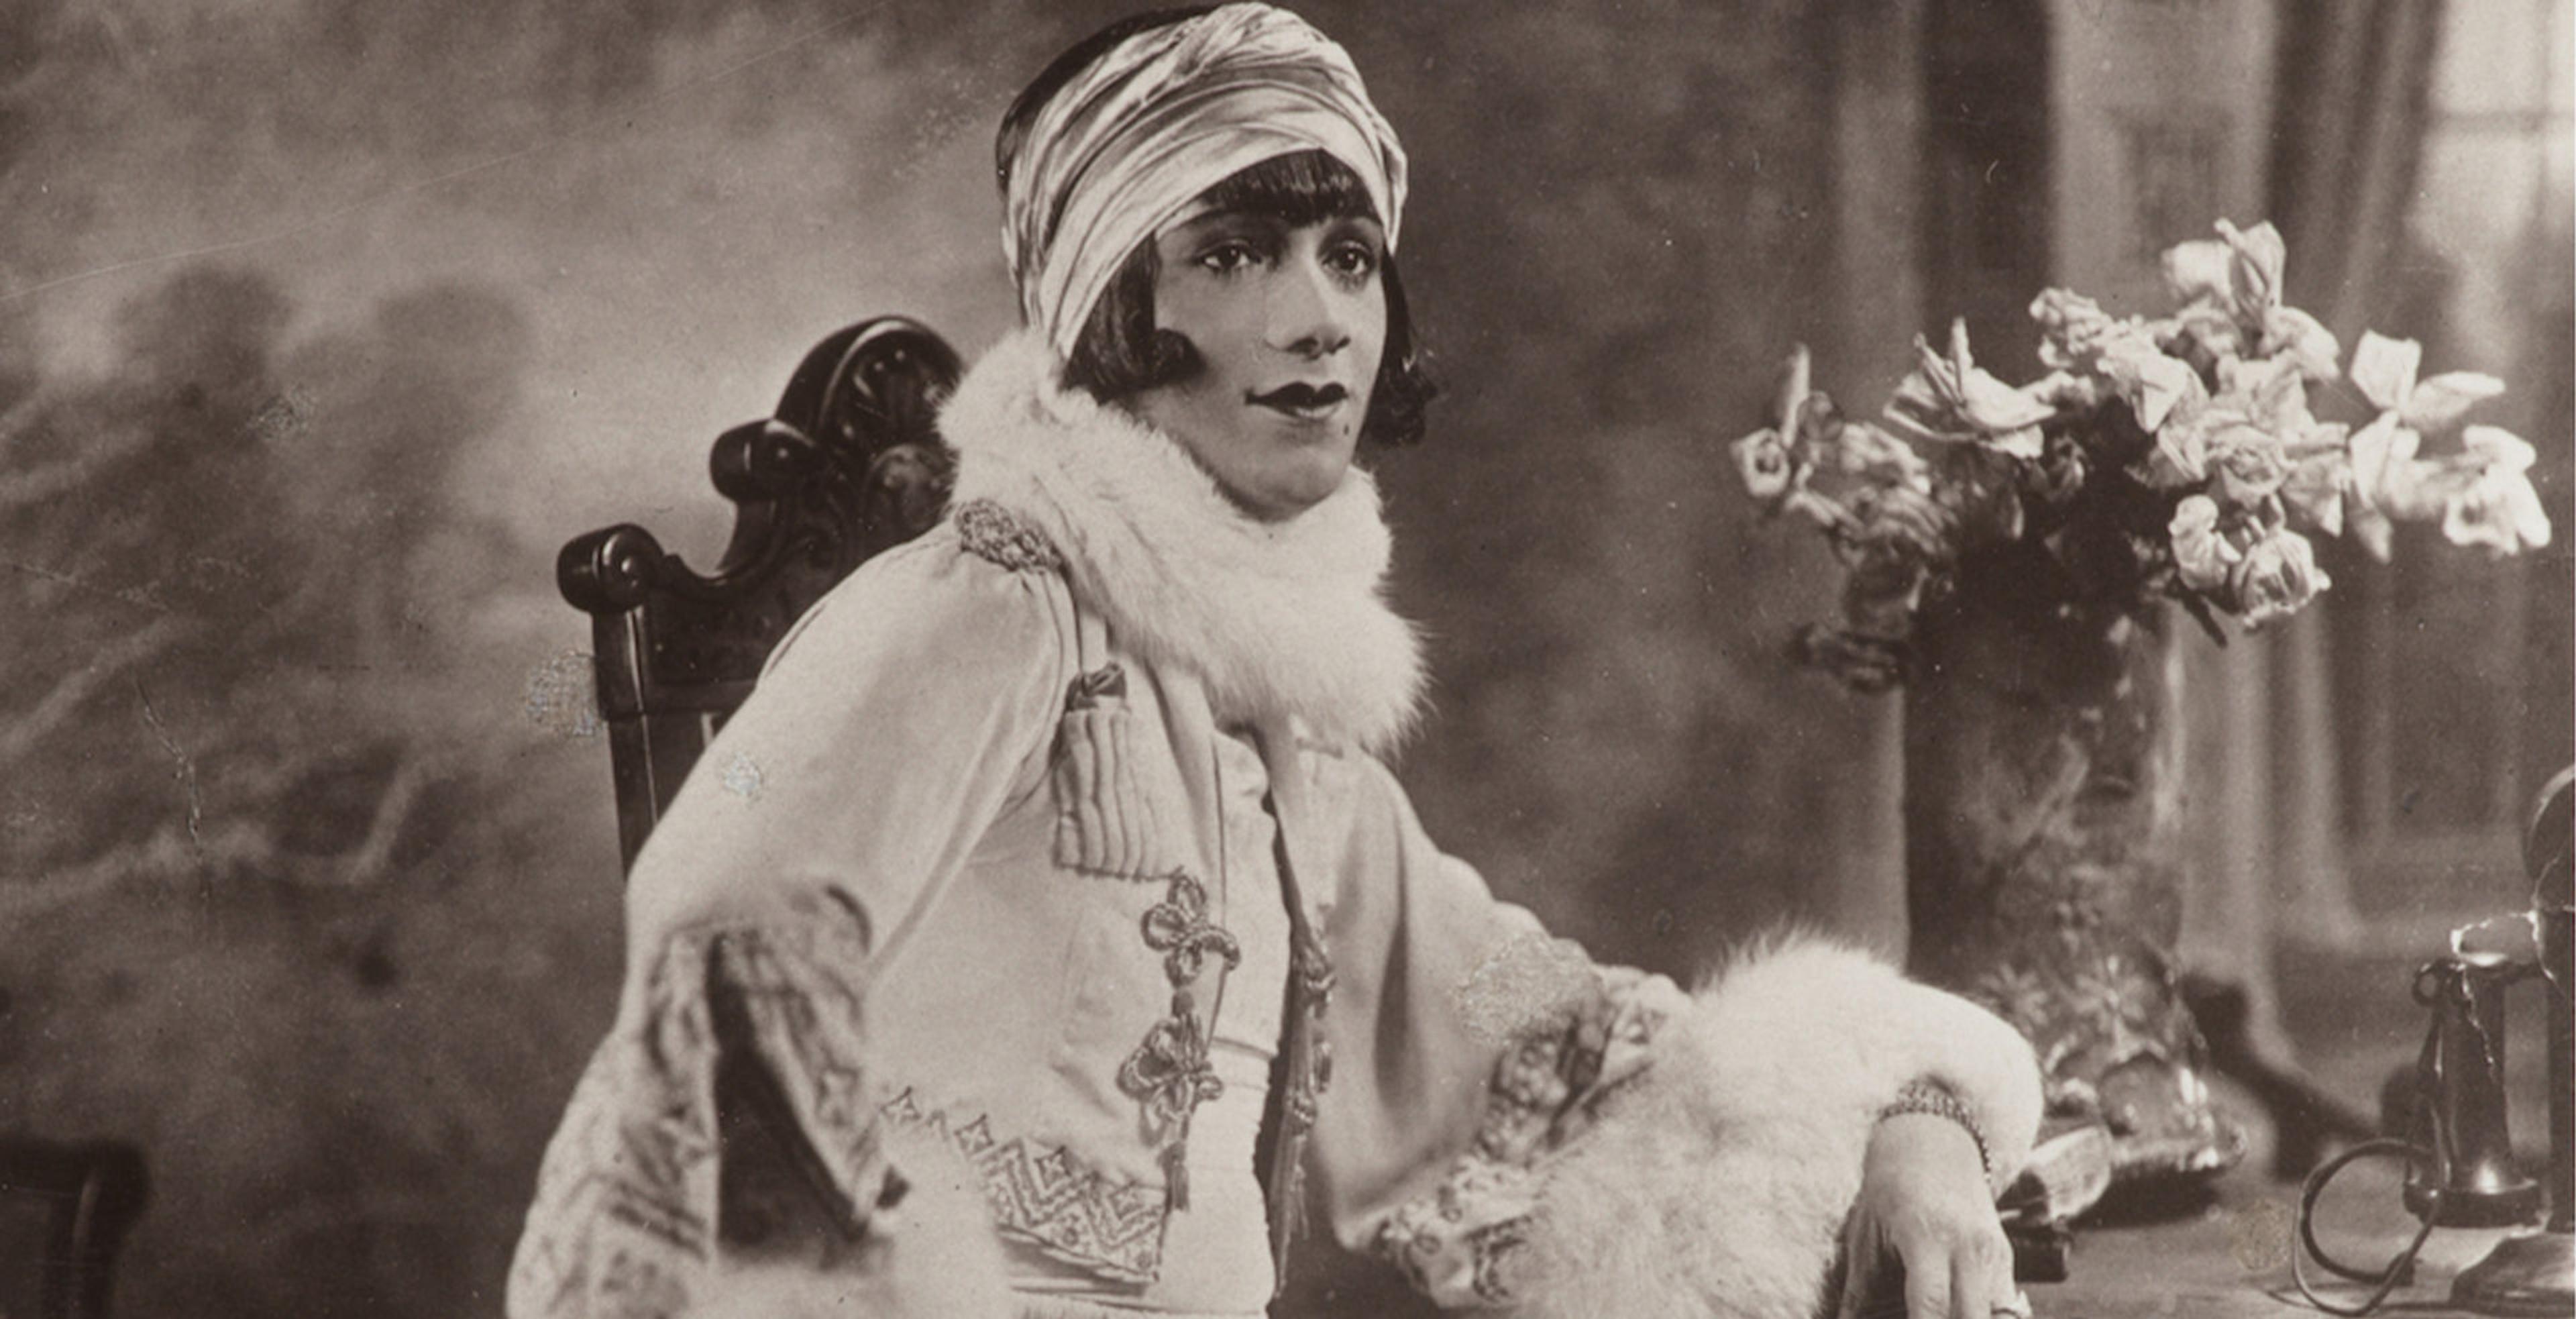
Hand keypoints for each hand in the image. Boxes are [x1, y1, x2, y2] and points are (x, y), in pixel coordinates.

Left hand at [1837, 1112, 2021, 1318]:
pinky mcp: (2006, 1260)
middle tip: (1914, 1318)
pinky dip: (1981, 1316)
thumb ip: (1859, 1290)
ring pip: (1995, 1315)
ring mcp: (1995, 1254)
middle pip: (1971, 1318)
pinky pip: (2003, 1307)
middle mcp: (1970, 1248)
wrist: (1934, 1144)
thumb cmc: (1891, 1190)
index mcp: (1928, 1237)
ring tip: (1932, 1312)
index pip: (1932, 1305)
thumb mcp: (1866, 1235)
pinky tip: (1954, 1311)